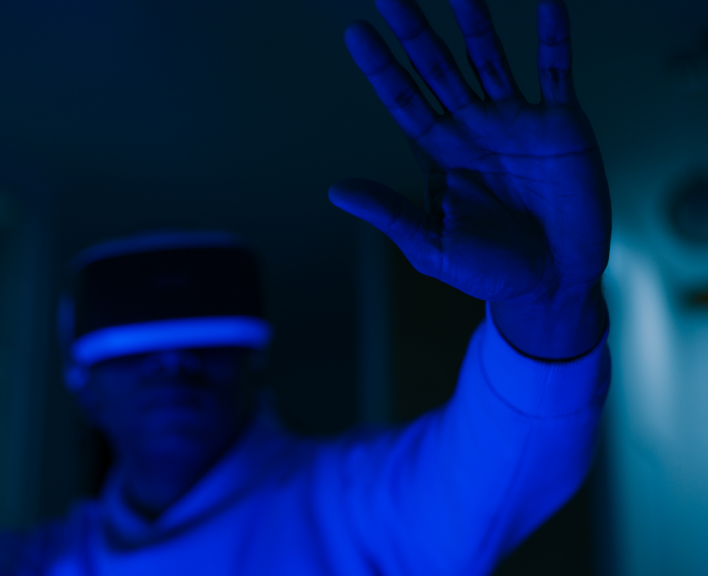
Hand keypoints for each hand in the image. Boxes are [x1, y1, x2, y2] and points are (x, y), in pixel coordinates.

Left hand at [330, 0, 609, 356]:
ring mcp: (515, 122)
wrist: (551, 284)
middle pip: (437, 69)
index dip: (380, 67)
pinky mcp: (560, 124)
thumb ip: (390, 212)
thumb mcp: (430, 245)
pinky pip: (555, 71)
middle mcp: (471, 128)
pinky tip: (548, 3)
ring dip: (474, 23)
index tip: (356, 32)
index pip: (402, 100)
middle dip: (414, 33)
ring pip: (489, 60)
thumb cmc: (488, 270)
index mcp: (438, 153)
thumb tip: (336, 191)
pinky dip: (553, 38)